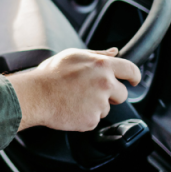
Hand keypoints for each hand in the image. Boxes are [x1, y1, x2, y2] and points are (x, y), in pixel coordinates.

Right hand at [6, 48, 140, 131]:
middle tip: (90, 92)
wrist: (35, 95)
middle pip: (122, 93)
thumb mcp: (73, 56)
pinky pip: (94, 120)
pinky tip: (72, 109)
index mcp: (102, 65)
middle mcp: (105, 83)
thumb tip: (115, 51)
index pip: (131, 69)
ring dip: (95, 106)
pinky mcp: (92, 120)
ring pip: (106, 108)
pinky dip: (84, 117)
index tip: (133, 80)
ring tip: (75, 99)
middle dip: (111, 94)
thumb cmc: (51, 75)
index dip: (134, 76)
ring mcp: (99, 103)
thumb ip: (98, 54)